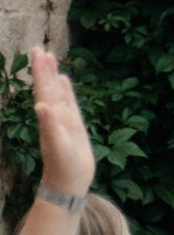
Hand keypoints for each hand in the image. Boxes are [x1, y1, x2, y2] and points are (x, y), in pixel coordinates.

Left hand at [28, 45, 95, 207]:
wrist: (68, 185)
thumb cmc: (63, 168)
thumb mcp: (57, 147)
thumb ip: (49, 126)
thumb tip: (39, 105)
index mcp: (49, 117)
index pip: (43, 89)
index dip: (40, 71)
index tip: (38, 51)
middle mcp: (54, 115)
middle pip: (48, 87)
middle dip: (44, 68)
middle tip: (39, 48)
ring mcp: (63, 120)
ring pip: (57, 92)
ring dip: (53, 75)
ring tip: (51, 58)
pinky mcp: (73, 126)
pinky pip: (69, 102)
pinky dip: (66, 90)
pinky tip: (65, 81)